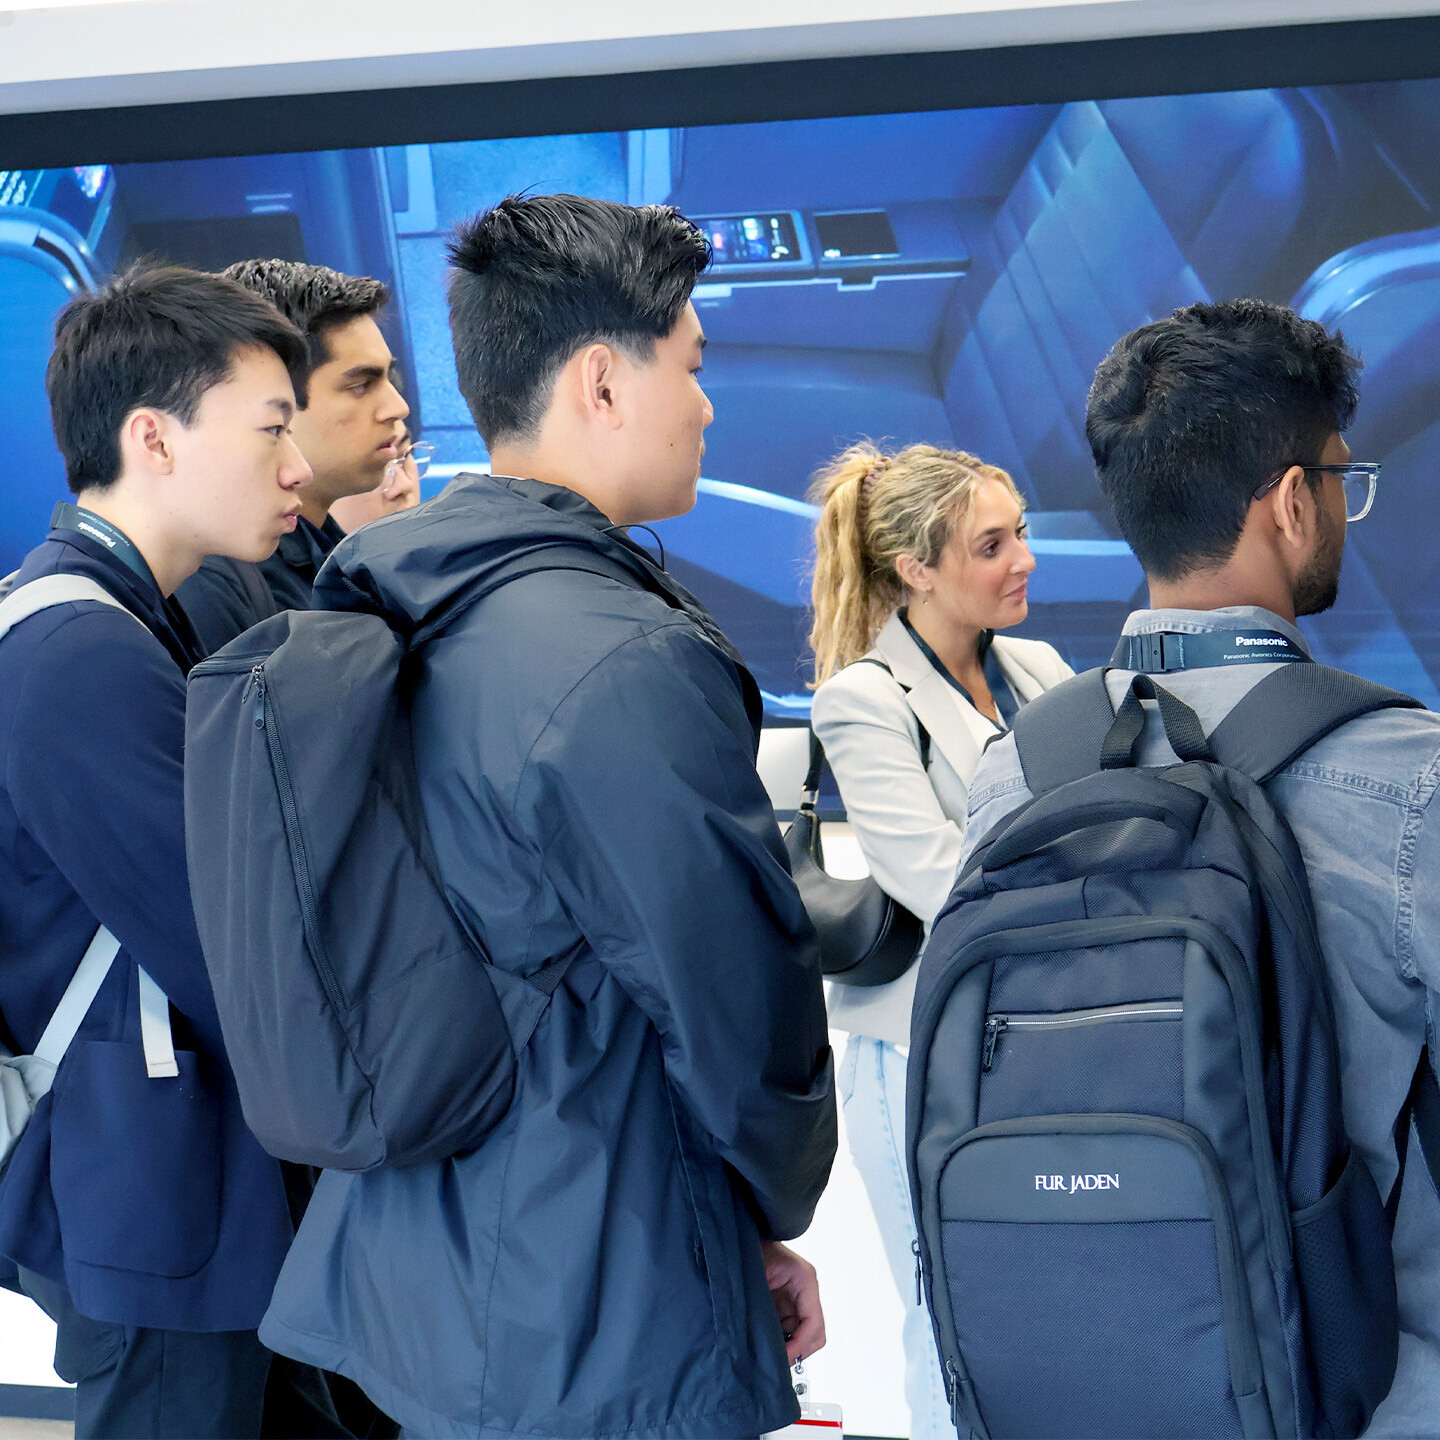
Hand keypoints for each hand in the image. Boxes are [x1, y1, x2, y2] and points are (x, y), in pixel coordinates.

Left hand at [761, 1240, 825, 1362]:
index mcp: (805, 1280)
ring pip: (803, 1336)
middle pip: (815, 1334)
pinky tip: (764, 1344)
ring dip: (789, 1348)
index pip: (813, 1323)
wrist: (740, 1237)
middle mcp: (806, 1291)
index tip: (782, 1358)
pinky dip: (781, 1341)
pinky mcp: (786, 1304)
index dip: (799, 1345)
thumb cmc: (750, 1248)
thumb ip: (763, 1306)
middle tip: (775, 1362)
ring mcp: (797, 1298)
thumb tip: (767, 1342)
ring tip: (768, 1355)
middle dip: (798, 1351)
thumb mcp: (757, 1275)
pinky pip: (790, 1330)